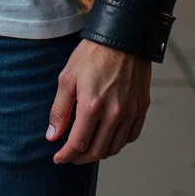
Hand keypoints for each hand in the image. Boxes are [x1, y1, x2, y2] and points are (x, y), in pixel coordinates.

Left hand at [47, 38, 150, 163]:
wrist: (122, 37)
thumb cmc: (92, 54)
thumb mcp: (67, 78)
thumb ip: (60, 110)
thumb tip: (52, 136)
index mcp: (92, 106)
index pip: (78, 144)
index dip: (66, 155)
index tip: (58, 158)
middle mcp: (114, 113)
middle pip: (97, 151)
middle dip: (80, 158)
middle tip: (71, 156)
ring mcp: (130, 112)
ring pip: (115, 147)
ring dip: (99, 153)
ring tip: (88, 148)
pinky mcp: (141, 107)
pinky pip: (131, 136)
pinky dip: (118, 142)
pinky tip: (108, 137)